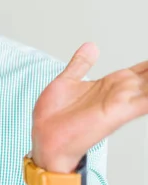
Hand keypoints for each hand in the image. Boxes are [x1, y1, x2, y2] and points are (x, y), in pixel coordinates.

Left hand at [32, 42, 147, 172]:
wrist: (46, 138)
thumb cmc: (54, 116)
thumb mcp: (67, 81)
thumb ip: (81, 64)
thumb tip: (91, 46)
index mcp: (109, 84)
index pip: (140, 70)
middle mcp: (119, 92)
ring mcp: (121, 102)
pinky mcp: (119, 113)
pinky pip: (147, 102)